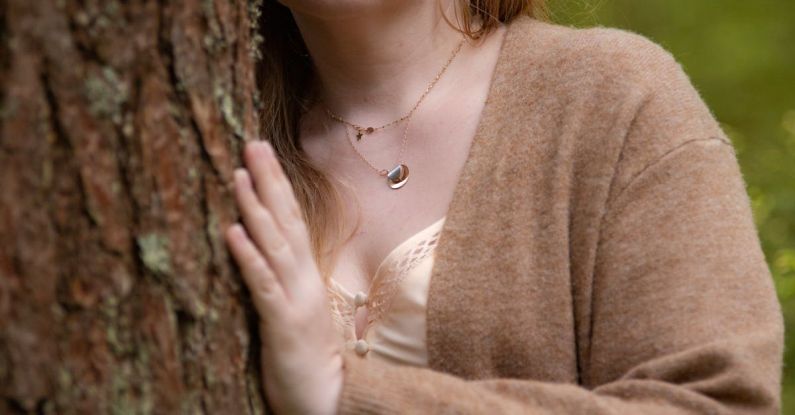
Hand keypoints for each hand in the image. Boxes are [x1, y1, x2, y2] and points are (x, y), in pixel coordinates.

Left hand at [224, 140, 342, 414]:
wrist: (329, 397)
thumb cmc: (310, 355)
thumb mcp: (301, 308)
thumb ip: (288, 278)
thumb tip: (269, 248)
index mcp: (308, 274)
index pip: (294, 220)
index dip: (279, 185)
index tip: (262, 153)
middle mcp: (305, 279)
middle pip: (288, 220)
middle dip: (270, 180)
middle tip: (252, 143)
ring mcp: (296, 299)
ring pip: (276, 245)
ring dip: (257, 209)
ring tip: (239, 175)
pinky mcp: (283, 323)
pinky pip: (264, 286)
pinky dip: (250, 257)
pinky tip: (234, 233)